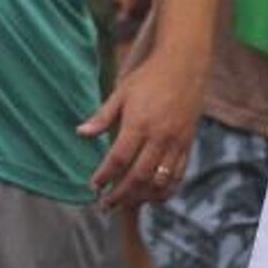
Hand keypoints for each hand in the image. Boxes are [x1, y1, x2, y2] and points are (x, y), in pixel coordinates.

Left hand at [79, 48, 204, 209]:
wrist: (185, 63)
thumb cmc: (149, 76)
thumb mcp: (122, 92)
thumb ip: (102, 117)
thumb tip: (80, 133)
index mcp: (139, 123)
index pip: (117, 159)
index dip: (103, 177)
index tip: (93, 186)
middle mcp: (159, 136)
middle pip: (137, 177)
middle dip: (119, 196)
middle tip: (105, 204)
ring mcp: (176, 141)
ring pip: (159, 181)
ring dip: (141, 197)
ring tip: (126, 202)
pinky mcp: (188, 143)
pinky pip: (178, 175)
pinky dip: (164, 190)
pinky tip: (151, 195)